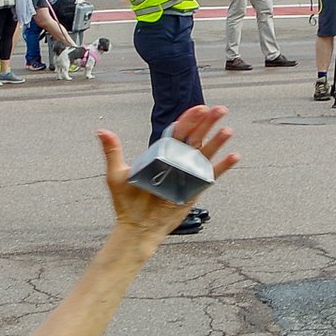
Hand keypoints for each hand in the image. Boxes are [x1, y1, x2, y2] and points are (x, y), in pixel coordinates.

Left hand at [95, 105, 238, 243]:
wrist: (137, 227)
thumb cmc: (126, 203)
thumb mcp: (117, 174)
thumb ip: (113, 151)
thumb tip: (101, 130)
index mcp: (161, 154)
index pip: (177, 131)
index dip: (188, 119)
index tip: (199, 108)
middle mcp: (177, 161)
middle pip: (195, 137)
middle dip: (208, 122)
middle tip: (220, 109)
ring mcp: (187, 174)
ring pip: (205, 153)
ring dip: (217, 141)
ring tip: (228, 129)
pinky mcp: (194, 190)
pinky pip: (211, 175)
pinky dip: (223, 167)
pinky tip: (234, 156)